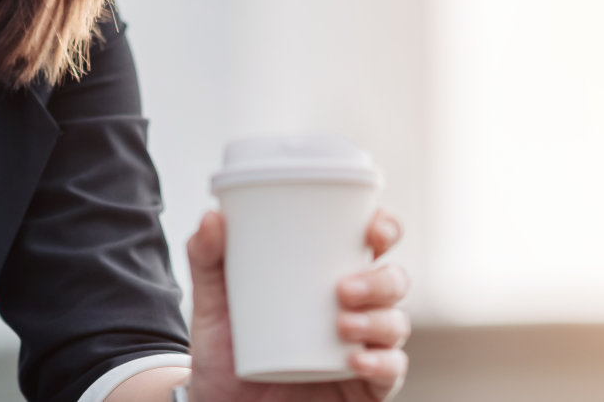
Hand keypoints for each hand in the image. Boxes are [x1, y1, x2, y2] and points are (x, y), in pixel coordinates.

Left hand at [184, 210, 409, 401]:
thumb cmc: (226, 352)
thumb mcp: (212, 305)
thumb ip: (207, 260)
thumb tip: (212, 218)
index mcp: (327, 277)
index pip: (372, 242)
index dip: (385, 228)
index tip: (372, 229)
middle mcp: (354, 308)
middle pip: (393, 280)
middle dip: (380, 280)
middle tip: (343, 288)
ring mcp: (362, 346)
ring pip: (396, 323)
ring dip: (377, 320)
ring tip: (342, 325)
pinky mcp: (364, 386)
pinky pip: (391, 370)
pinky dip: (381, 363)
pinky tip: (355, 360)